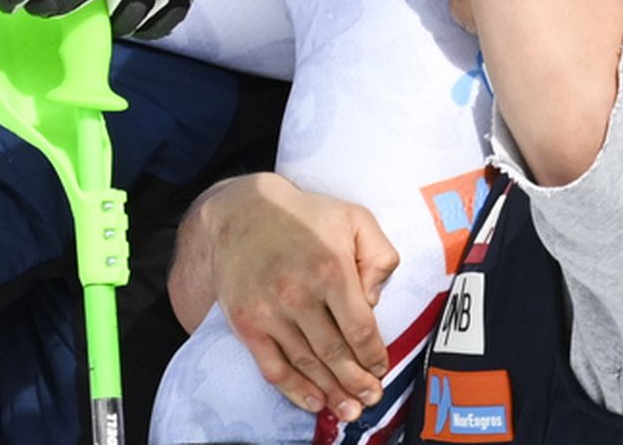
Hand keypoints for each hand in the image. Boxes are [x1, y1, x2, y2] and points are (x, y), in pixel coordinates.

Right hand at [176, 175, 397, 420]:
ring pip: (306, 363)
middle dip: (357, 382)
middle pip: (335, 352)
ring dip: (331, 392)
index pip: (360, 328)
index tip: (381, 368)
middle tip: (371, 398)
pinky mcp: (246, 322)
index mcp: (330, 268)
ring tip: (349, 410)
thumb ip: (378, 256)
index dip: (373, 355)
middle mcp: (298, 292)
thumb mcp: (354, 218)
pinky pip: (272, 365)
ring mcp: (270, 310)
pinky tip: (313, 400)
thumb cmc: (304, 216)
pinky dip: (293, 388)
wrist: (241, 211)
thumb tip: (375, 300)